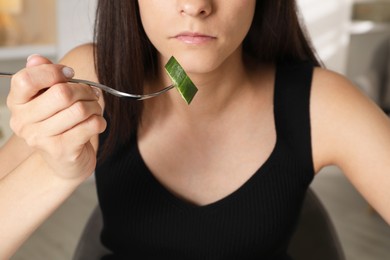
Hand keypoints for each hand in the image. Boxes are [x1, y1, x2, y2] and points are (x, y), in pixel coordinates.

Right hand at [6, 55, 105, 179]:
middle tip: (91, 94)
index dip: (53, 71)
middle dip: (84, 90)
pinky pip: (90, 125)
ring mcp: (41, 138)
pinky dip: (99, 121)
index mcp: (17, 103)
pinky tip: (96, 123)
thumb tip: (36, 58)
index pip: (26, 79)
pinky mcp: (61, 150)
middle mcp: (23, 121)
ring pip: (79, 109)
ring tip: (94, 109)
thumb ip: (44, 77)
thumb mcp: (49, 99)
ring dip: (94, 106)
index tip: (69, 74)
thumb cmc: (60, 125)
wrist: (66, 162)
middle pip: (61, 93)